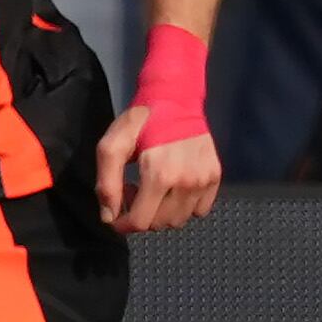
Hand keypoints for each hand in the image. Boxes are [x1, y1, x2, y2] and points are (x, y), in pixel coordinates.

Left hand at [95, 107, 221, 234]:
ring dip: (162, 213)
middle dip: (141, 215)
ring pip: (179, 220)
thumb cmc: (141, 120)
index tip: (116, 214)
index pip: (141, 222)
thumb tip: (110, 216)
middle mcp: (186, 181)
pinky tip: (173, 188)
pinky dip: (184, 207)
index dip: (123, 224)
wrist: (176, 97)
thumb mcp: (112, 145)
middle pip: (160, 224)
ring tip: (152, 190)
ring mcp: (203, 180)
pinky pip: (199, 210)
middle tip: (132, 191)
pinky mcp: (214, 176)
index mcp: (159, 174)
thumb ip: (107, 183)